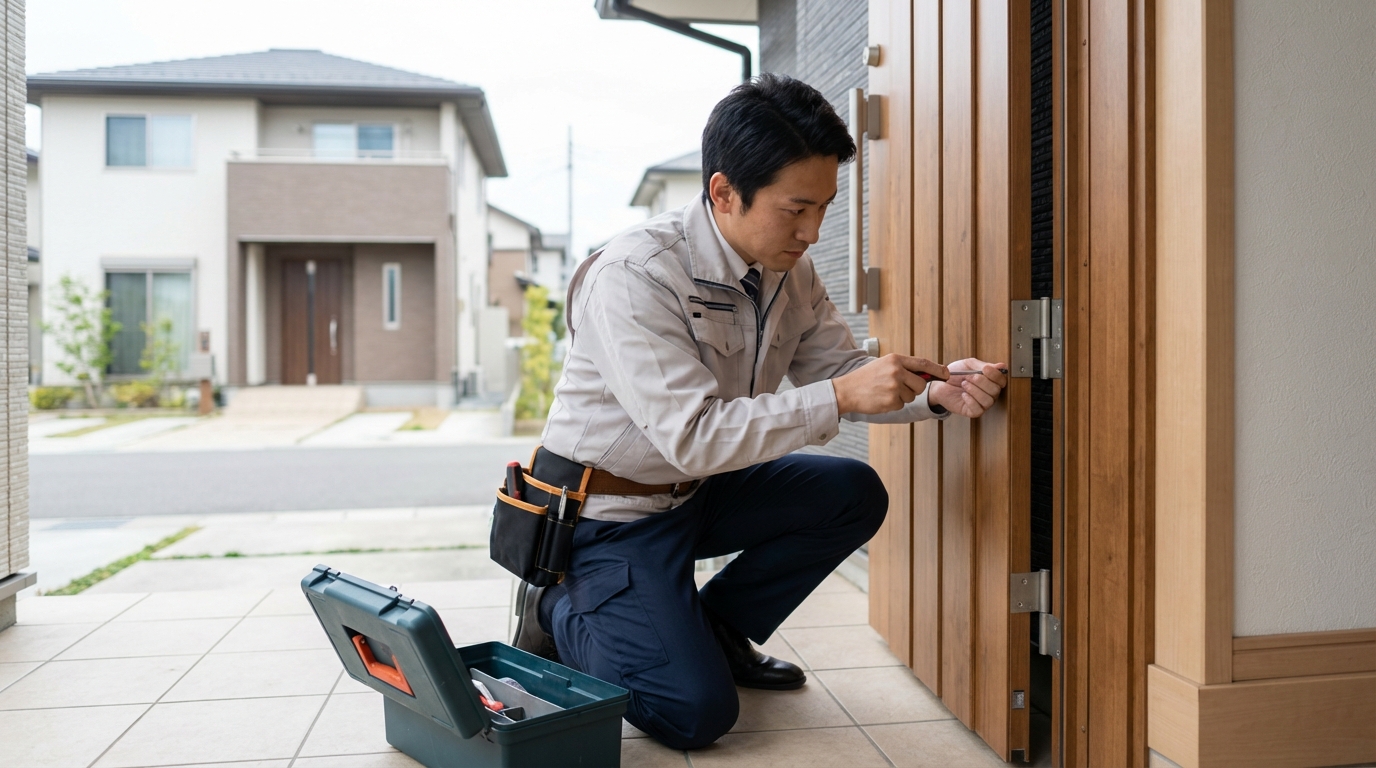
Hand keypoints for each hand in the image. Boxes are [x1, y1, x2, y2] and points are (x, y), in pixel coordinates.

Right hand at [834, 354, 948, 414]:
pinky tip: (881, 399)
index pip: (923, 363)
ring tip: (885, 392)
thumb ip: (904, 368)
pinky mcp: (891, 401)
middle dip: (915, 389)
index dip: (937, 369)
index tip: (947, 374)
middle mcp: (896, 371)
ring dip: (902, 397)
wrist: (846, 390)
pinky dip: (894, 404)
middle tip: (901, 388)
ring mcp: (894, 387)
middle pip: (920, 384)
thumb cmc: (865, 377)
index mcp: (895, 359)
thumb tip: (927, 375)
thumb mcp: (884, 365)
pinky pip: (902, 405)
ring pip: (912, 396)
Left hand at [927, 358, 1007, 417]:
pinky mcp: (973, 412)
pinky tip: (963, 395)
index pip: (1001, 380)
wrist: (941, 384)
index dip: (995, 375)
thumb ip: (983, 365)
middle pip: (995, 390)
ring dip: (974, 390)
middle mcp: (990, 393)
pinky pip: (978, 409)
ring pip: (988, 400)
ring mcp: (982, 404)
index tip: (985, 369)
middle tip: (968, 377)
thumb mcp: (968, 365)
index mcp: (991, 381)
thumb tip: (1001, 366)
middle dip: (981, 382)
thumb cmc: (956, 374)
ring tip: (964, 384)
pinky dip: (970, 400)